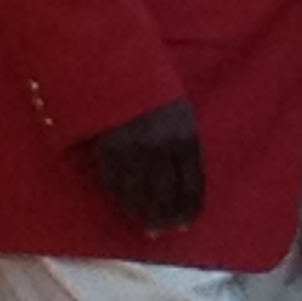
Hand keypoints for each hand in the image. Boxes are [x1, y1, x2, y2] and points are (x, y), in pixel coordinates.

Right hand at [89, 97, 204, 235]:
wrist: (115, 68)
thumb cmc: (151, 88)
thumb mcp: (178, 110)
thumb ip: (183, 140)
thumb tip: (186, 176)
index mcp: (185, 134)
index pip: (192, 181)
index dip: (190, 206)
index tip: (188, 224)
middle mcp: (162, 146)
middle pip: (167, 193)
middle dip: (168, 216)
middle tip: (166, 231)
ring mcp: (134, 150)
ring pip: (141, 193)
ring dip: (145, 214)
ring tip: (149, 229)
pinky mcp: (109, 151)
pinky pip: (117, 183)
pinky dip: (123, 198)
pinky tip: (127, 207)